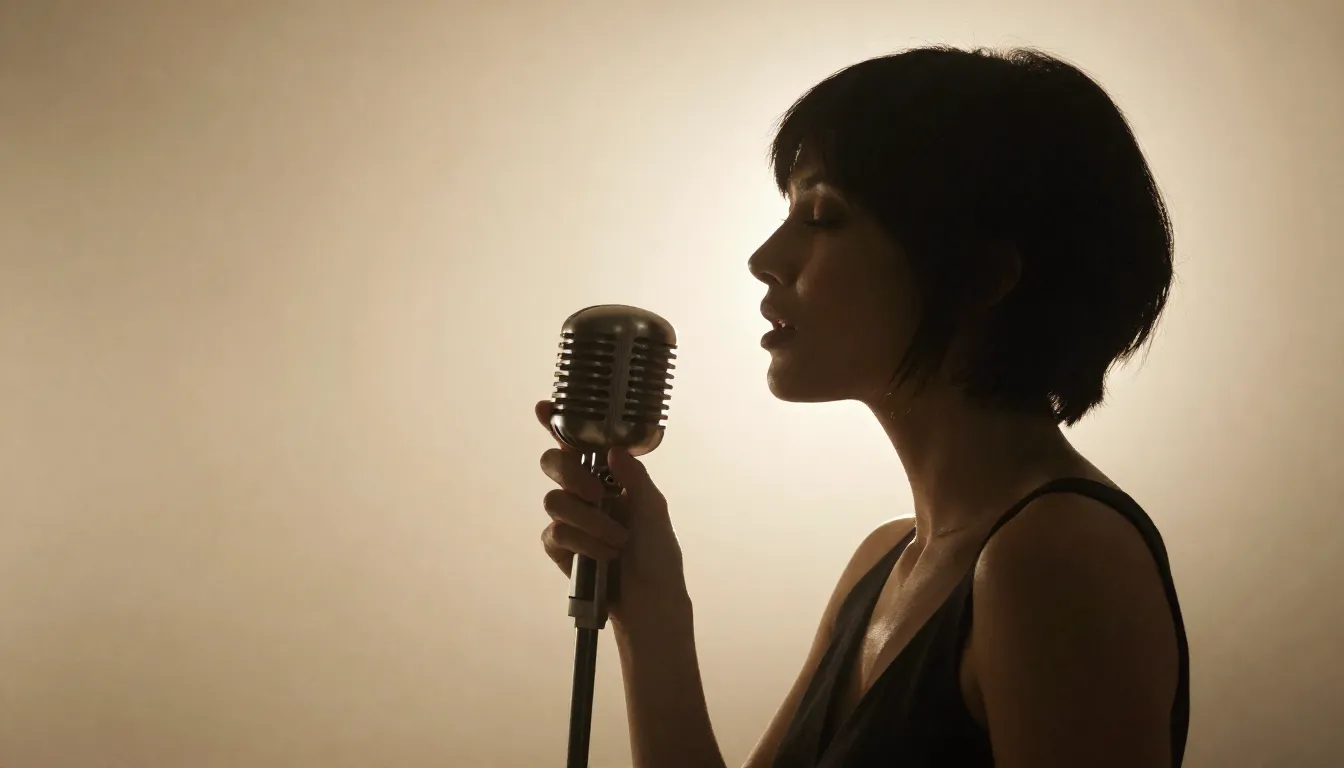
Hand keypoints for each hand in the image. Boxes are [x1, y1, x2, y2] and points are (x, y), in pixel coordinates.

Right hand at [535, 400, 688, 628]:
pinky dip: (583, 543)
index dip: (556, 422)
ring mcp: (569, 519)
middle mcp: (585, 492)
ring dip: (588, 520)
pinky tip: (604, 556)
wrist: (651, 600)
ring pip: (554, 500)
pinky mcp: (559, 547)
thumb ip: (634, 477)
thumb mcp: (655, 510)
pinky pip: (555, 533)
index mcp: (609, 476)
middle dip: (571, 474)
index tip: (544, 407)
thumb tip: (612, 450)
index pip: (579, 443)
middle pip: (553, 463)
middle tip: (597, 492)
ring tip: (617, 540)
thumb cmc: (658, 553)